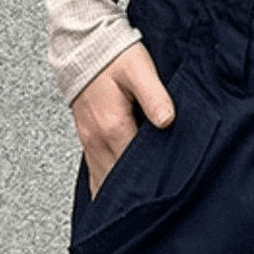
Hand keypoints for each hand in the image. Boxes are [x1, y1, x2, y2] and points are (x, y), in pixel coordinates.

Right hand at [71, 42, 175, 198]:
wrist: (85, 45)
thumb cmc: (116, 55)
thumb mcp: (140, 70)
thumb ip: (154, 96)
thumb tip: (168, 121)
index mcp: (113, 126)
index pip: (133, 167)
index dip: (151, 181)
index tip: (169, 194)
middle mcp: (97, 139)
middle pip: (116, 181)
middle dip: (135, 195)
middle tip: (158, 208)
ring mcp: (89, 140)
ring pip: (103, 179)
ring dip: (119, 192)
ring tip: (140, 208)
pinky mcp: (88, 137)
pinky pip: (96, 170)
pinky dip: (106, 183)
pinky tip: (118, 192)